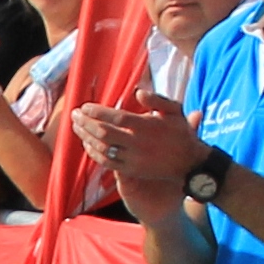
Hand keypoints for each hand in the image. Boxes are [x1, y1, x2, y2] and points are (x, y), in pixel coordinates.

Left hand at [71, 90, 203, 196]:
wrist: (189, 163)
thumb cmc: (181, 133)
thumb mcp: (174, 111)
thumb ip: (156, 99)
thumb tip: (137, 92)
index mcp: (147, 126)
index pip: (116, 118)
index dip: (97, 112)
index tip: (84, 107)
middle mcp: (138, 144)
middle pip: (104, 133)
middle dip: (86, 123)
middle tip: (74, 115)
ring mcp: (133, 159)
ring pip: (103, 149)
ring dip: (86, 137)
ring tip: (76, 127)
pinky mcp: (131, 171)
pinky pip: (107, 163)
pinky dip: (94, 153)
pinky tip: (87, 144)